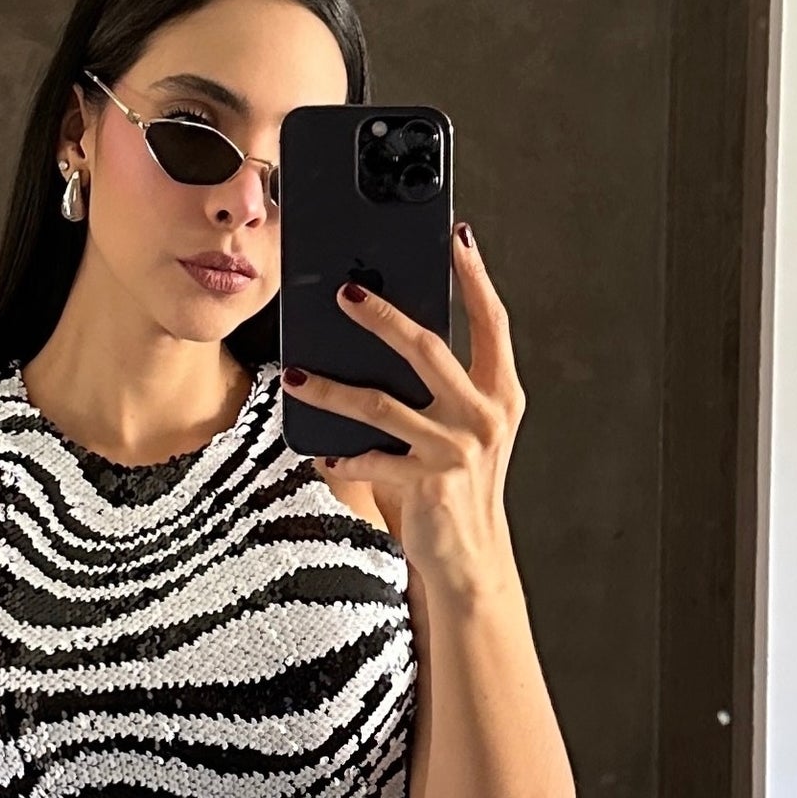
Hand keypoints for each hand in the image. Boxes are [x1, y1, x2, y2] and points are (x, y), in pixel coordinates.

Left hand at [282, 221, 524, 585]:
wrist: (470, 560)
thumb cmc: (458, 490)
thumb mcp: (457, 432)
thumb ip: (434, 392)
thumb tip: (375, 343)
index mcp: (500, 396)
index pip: (493, 323)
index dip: (477, 278)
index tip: (458, 238)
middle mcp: (484, 417)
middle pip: (427, 348)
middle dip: (382, 316)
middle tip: (344, 293)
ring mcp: (456, 450)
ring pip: (380, 404)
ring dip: (330, 388)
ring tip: (295, 374)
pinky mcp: (428, 484)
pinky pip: (371, 459)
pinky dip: (342, 456)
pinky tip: (321, 452)